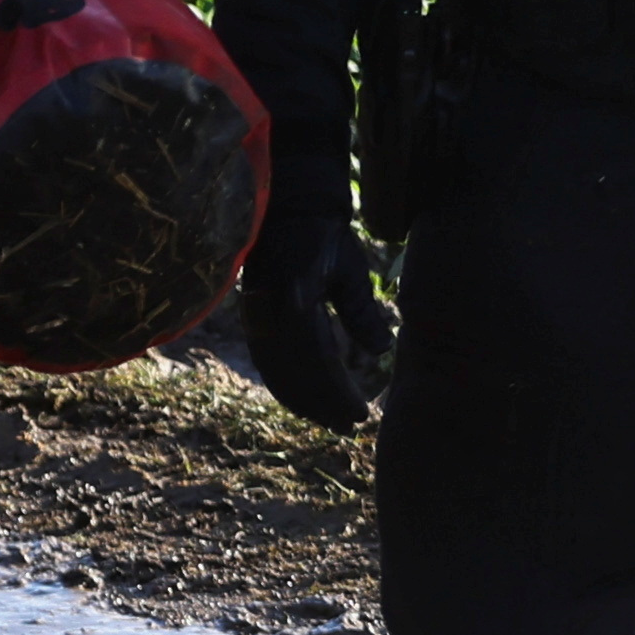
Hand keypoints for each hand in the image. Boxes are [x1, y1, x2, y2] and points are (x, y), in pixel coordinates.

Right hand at [239, 221, 391, 431]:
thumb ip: (361, 311)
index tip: (361, 416)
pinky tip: (300, 398)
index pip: (319, 362)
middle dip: (321, 406)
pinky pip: (266, 361)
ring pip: (277, 373)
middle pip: (295, 376)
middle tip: (348, 428)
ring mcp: (256, 318)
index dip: (338, 394)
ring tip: (326, 421)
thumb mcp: (351, 270)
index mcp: (296, 303)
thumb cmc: (326, 236)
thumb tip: (381, 351)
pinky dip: (283, 384)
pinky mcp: (252, 317)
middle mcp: (270, 316)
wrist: (286, 206)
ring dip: (301, 401)